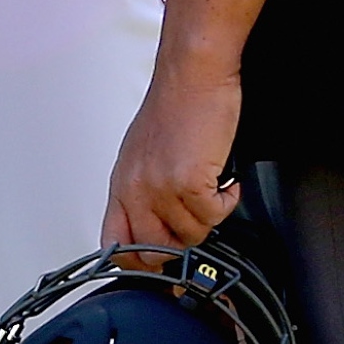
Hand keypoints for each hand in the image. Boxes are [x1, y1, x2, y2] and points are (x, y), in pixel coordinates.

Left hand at [103, 52, 242, 250]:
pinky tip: (225, 178)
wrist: (193, 74)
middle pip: (155, 252)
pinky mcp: (188, 182)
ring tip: (213, 183)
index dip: (139, 264)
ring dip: (211, 214)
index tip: (160, 268)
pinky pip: (215, 215)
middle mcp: (136, 190)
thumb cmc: (176, 105)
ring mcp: (160, 189)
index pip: (116, 246)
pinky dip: (228, 199)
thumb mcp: (144, 154)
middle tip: (198, 217)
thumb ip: (144, 192)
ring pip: (192, 235)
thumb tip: (157, 226)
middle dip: (184, 243)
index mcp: (122, 185)